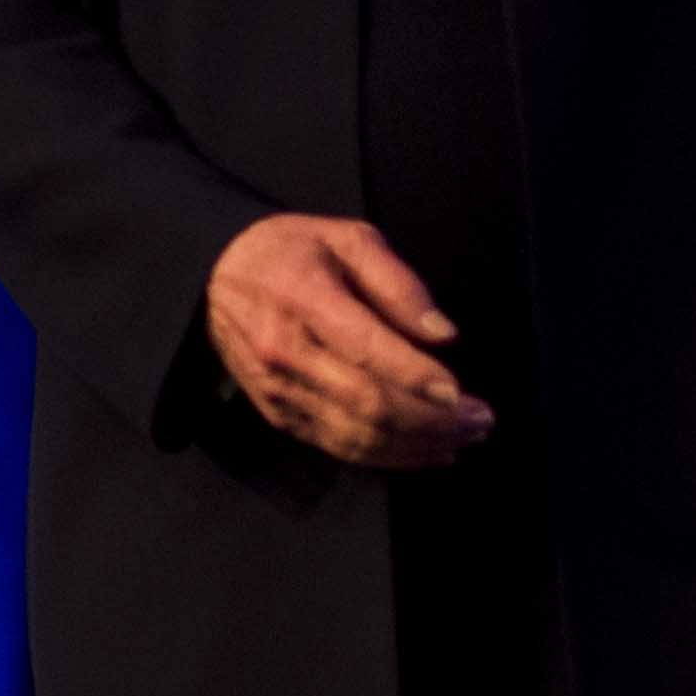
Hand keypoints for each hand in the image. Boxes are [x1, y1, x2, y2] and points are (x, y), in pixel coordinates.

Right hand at [204, 215, 493, 469]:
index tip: (462, 395)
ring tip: (463, 439)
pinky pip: (338, 447)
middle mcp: (288, 355)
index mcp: (305, 301)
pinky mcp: (279, 415)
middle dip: (431, 421)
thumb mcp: (347, 238)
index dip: (417, 379)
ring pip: (356, 435)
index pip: (367, 352)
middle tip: (480, 420)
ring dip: (417, 446)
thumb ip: (398, 284)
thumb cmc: (289, 250)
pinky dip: (388, 456)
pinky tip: (426, 451)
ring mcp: (280, 392)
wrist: (214, 275)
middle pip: (367, 404)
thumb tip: (443, 335)